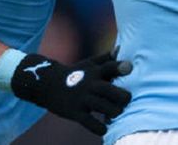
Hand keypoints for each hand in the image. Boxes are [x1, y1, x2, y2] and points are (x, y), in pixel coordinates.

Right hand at [10, 50, 132, 134]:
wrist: (47, 84)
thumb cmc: (75, 74)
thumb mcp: (89, 64)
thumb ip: (107, 58)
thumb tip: (121, 48)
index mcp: (96, 71)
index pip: (110, 67)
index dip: (120, 67)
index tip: (129, 68)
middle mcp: (90, 84)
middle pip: (110, 90)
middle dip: (123, 97)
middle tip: (125, 100)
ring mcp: (82, 98)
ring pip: (104, 107)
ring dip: (115, 112)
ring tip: (116, 113)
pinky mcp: (75, 112)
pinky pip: (89, 122)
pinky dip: (99, 128)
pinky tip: (104, 129)